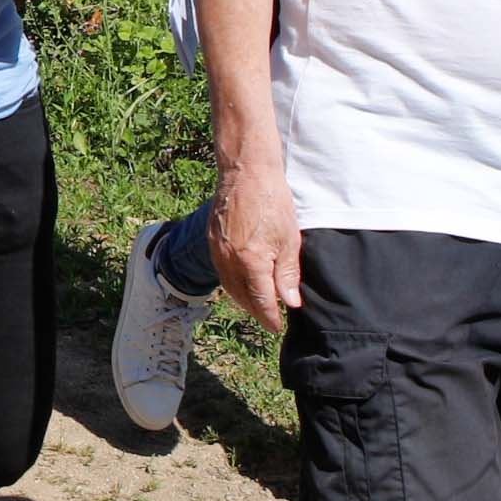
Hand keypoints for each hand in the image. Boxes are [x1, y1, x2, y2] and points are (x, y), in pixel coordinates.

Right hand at [211, 164, 303, 334]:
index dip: (270, 317)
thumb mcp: (289, 240)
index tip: (277, 328)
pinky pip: (222, 272)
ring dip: (243, 299)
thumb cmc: (272, 202)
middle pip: (242, 298)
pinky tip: (244, 280)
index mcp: (250, 263)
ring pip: (229, 287)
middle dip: (256, 311)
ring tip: (258, 303)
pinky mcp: (211, 241)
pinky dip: (233, 283)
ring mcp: (217, 251)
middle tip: (270, 318)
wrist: (247, 172)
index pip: (261, 301)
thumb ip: (287, 274)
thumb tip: (289, 302)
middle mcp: (229, 261)